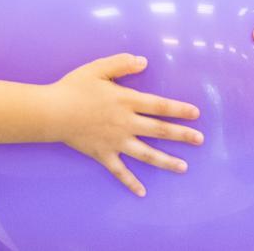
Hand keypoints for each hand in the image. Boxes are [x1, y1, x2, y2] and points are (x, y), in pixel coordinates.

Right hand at [49, 53, 201, 196]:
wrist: (52, 112)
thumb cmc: (74, 87)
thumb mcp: (98, 68)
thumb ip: (122, 64)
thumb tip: (144, 61)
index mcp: (126, 101)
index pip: (160, 106)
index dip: (179, 109)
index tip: (196, 114)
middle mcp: (126, 123)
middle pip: (159, 130)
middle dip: (182, 136)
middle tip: (200, 140)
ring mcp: (116, 142)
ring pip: (147, 154)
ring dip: (167, 161)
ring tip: (184, 167)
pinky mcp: (103, 155)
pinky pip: (120, 172)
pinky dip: (131, 183)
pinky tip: (142, 192)